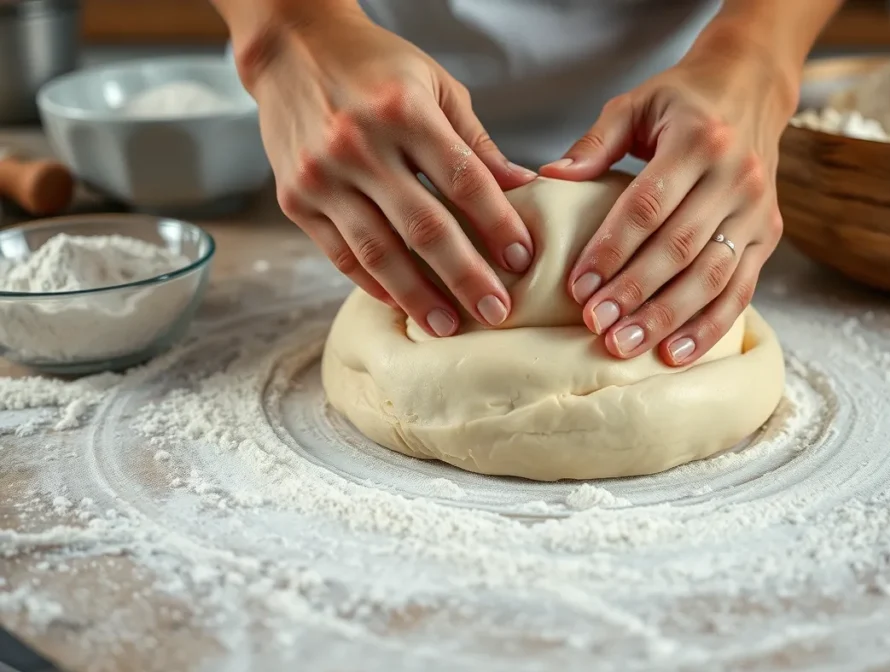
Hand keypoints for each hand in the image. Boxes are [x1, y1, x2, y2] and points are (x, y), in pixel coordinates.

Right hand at [235, 3, 536, 336]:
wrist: (291, 48)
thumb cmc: (374, 66)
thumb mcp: (435, 85)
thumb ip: (475, 141)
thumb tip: (522, 186)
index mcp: (403, 110)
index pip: (462, 180)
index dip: (496, 224)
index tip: (522, 260)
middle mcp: (358, 144)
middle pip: (423, 227)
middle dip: (465, 276)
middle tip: (496, 312)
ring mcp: (321, 175)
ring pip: (378, 251)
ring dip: (418, 296)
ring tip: (449, 327)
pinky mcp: (294, 200)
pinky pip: (341, 254)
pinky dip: (373, 284)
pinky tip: (402, 303)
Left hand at [540, 33, 795, 365]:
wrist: (751, 87)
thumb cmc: (682, 100)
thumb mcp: (635, 105)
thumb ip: (594, 143)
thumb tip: (548, 178)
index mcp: (698, 140)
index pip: (648, 205)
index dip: (612, 249)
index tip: (578, 286)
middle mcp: (736, 176)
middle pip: (679, 247)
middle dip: (634, 292)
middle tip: (596, 325)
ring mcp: (758, 210)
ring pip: (712, 276)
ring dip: (667, 318)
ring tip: (625, 345)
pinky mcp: (770, 235)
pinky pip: (741, 290)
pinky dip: (709, 327)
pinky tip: (675, 354)